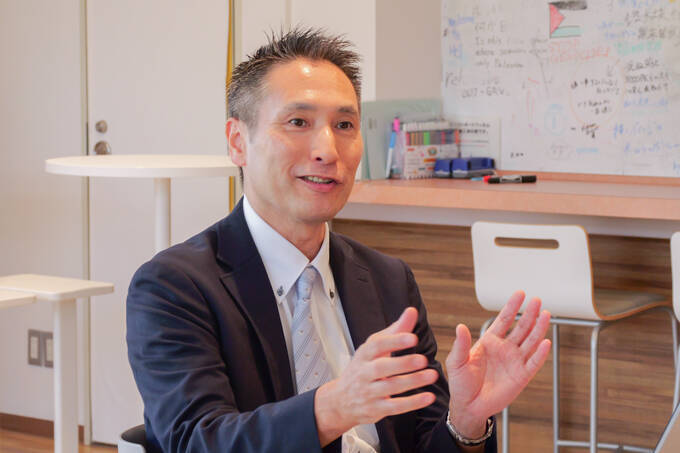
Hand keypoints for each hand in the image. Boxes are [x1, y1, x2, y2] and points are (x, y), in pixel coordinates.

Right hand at [314, 307, 437, 445]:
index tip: (412, 338)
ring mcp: (369, 392)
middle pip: (382, 368)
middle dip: (403, 364)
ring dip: (412, 382)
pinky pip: (395, 407)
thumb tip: (412, 311)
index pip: (377, 345)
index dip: (394, 341)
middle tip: (422, 359)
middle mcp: (365, 373)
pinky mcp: (376, 409)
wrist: (341, 401)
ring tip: (432, 375)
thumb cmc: (362, 369)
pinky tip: (427, 397)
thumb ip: (396, 330)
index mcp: (364, 354)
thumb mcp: (374, 348)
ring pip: (390, 387)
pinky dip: (412, 403)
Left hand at [445, 290, 550, 437]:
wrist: (468, 406)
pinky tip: (545, 342)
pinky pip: (533, 363)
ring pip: (530, 341)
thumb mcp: (457, 361)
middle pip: (521, 327)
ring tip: (546, 314)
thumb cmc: (461, 383)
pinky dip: (540, 353)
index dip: (512, 306)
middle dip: (529, 313)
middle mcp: (505, 349)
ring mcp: (514, 361)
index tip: (520, 293)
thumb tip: (460, 327)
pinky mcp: (521, 376)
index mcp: (490, 341)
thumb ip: (461, 344)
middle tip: (537, 300)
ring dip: (539, 328)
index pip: (504, 320)